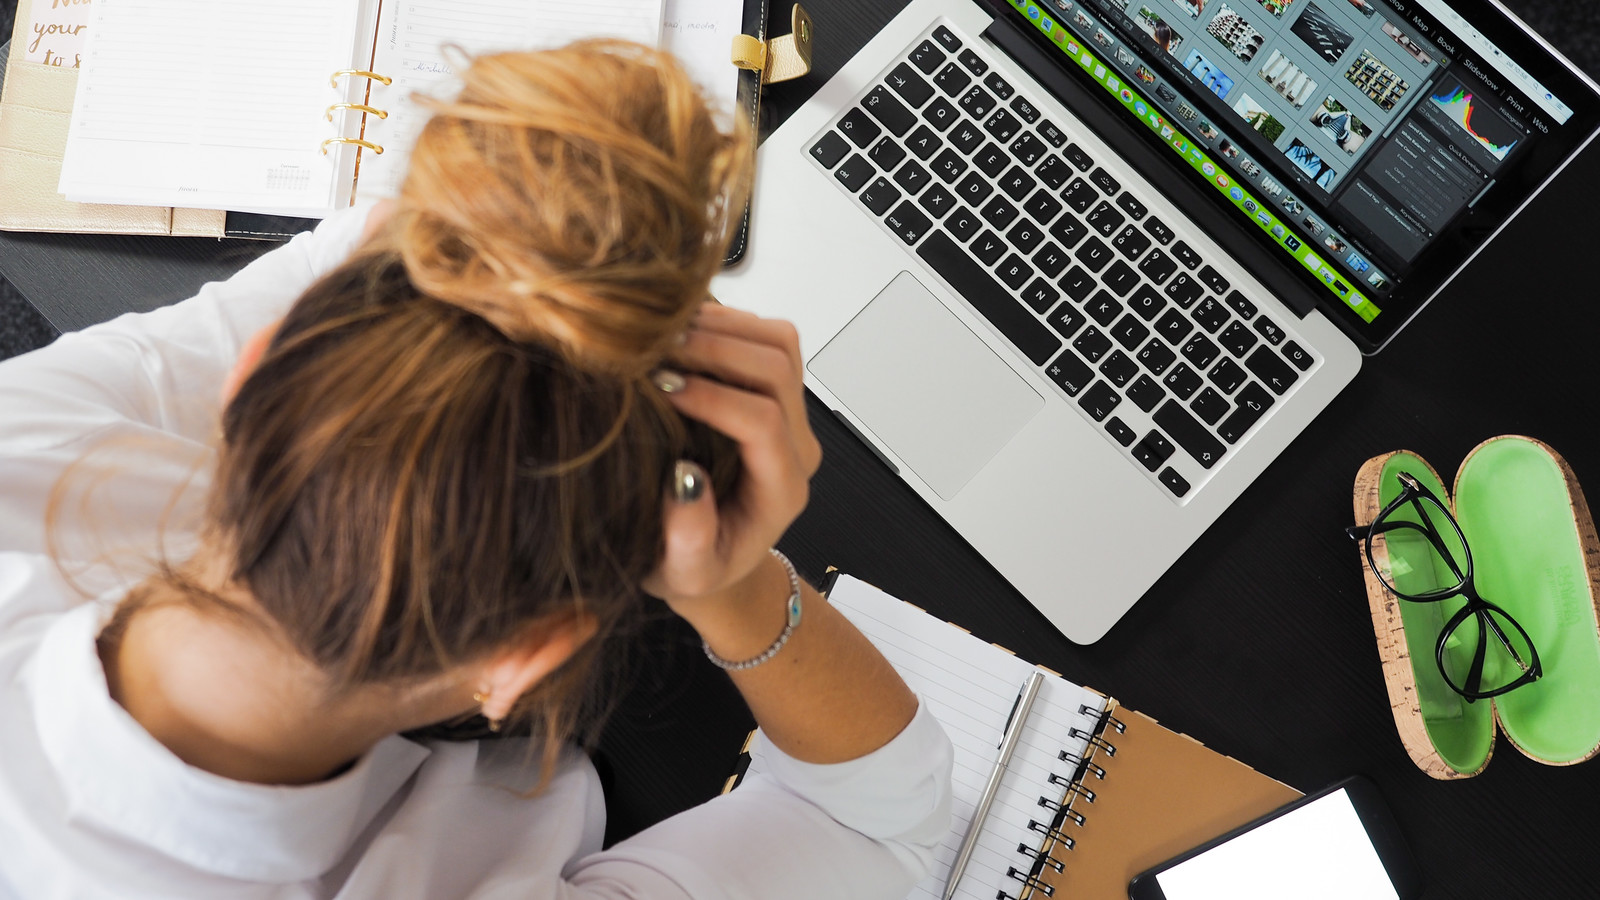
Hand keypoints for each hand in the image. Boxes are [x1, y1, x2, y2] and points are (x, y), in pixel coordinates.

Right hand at [643, 304, 821, 614]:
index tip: (661, 388)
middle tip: (655, 350)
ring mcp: (790, 413)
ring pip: (779, 342)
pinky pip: (765, 336)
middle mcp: (796, 445)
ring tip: (663, 334)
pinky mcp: (774, 390)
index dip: (713, 397)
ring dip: (722, 327)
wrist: (713, 556)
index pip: (763, 422)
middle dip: (715, 349)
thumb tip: (684, 479)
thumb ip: (689, 539)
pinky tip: (677, 332)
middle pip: (777, 369)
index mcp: (781, 489)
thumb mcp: (684, 573)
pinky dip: (723, 321)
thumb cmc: (696, 566)